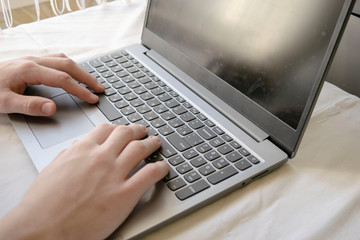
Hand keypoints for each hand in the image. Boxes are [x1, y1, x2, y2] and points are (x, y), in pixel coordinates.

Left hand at [0, 53, 103, 115]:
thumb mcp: (5, 103)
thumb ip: (29, 106)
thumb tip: (53, 108)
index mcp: (29, 70)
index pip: (63, 80)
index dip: (80, 90)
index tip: (92, 99)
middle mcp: (33, 61)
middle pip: (68, 66)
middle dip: (87, 77)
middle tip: (100, 88)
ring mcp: (32, 59)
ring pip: (63, 60)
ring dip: (80, 70)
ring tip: (91, 81)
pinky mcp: (30, 61)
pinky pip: (56, 59)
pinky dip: (69, 66)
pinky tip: (72, 72)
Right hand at [0, 123, 168, 239]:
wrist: (42, 230)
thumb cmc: (43, 204)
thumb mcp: (53, 170)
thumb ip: (70, 155)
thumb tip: (80, 146)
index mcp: (82, 150)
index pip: (106, 129)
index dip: (118, 128)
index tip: (124, 130)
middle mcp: (100, 157)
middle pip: (126, 134)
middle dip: (138, 131)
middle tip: (143, 132)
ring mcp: (114, 175)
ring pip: (141, 149)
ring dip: (152, 143)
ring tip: (156, 143)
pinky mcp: (124, 195)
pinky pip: (150, 174)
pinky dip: (160, 168)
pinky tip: (163, 167)